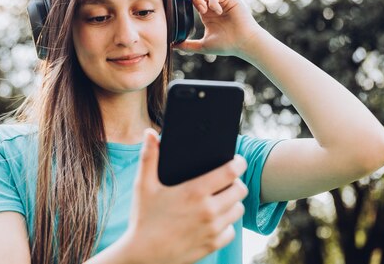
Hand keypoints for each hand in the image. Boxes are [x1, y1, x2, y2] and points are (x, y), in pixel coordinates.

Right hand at [121, 129, 247, 263]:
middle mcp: (208, 210)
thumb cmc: (143, 218)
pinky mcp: (212, 245)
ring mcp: (212, 229)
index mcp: (194, 192)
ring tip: (220, 198)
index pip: (230, 172)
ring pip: (238, 209)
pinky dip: (226, 224)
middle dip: (236, 182)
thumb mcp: (143, 185)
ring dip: (232, 202)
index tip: (236, 159)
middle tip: (226, 180)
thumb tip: (150, 133)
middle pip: (240, 190)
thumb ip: (149, 156)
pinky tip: (213, 219)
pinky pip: (231, 230)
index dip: (238, 162)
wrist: (143, 255)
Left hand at [174, 0, 262, 56]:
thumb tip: (172, 46)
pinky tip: (218, 12)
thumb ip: (188, 45)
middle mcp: (212, 4)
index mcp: (205, 12)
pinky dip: (213, 2)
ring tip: (202, 9)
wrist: (244, 44)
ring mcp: (220, 0)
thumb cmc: (227, 45)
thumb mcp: (203, 46)